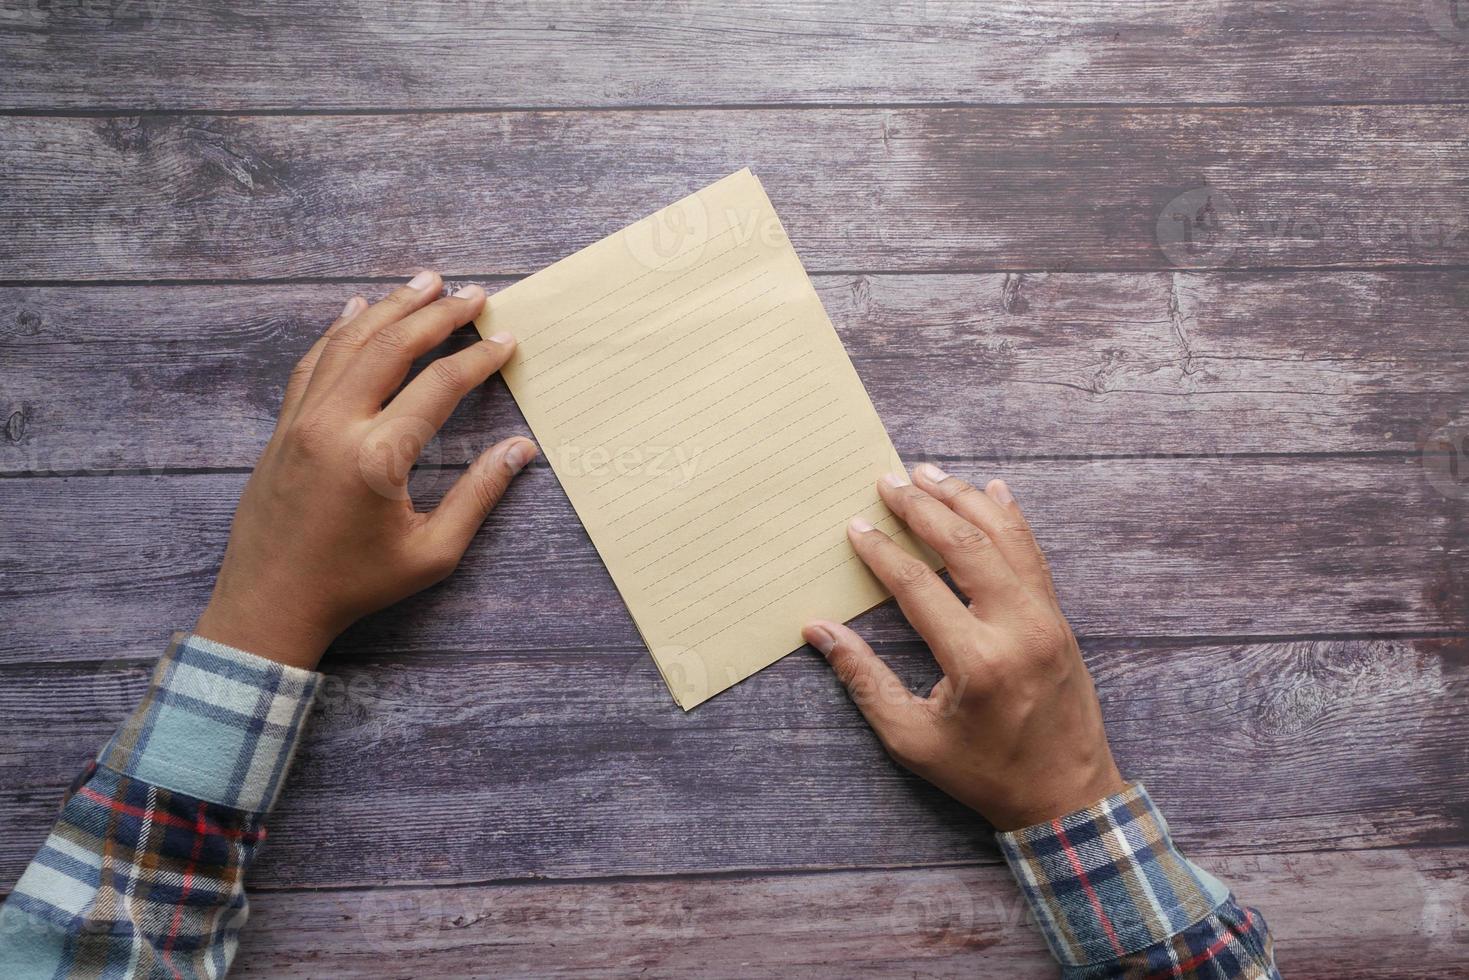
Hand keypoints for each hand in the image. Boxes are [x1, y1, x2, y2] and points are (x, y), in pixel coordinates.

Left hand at [195, 271, 537, 669]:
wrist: (270, 603)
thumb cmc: (355, 585)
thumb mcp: (431, 552)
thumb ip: (479, 496)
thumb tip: (520, 450)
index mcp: (378, 457)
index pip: (439, 386)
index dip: (479, 358)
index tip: (507, 340)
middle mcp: (336, 425)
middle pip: (392, 346)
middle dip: (438, 314)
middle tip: (474, 294)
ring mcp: (303, 421)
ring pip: (349, 343)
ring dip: (391, 307)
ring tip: (425, 281)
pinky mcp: (284, 428)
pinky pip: (313, 362)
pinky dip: (339, 330)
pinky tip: (358, 309)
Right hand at [802, 465, 1124, 830]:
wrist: (1067, 797)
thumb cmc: (985, 774)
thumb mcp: (912, 739)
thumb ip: (864, 680)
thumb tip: (819, 631)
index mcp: (977, 661)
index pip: (919, 587)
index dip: (883, 552)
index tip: (857, 526)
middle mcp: (1017, 629)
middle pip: (966, 546)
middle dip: (923, 507)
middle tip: (889, 480)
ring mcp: (1046, 620)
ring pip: (1005, 539)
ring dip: (965, 500)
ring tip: (929, 473)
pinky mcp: (1059, 620)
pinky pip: (1033, 555)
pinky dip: (1011, 519)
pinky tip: (993, 492)